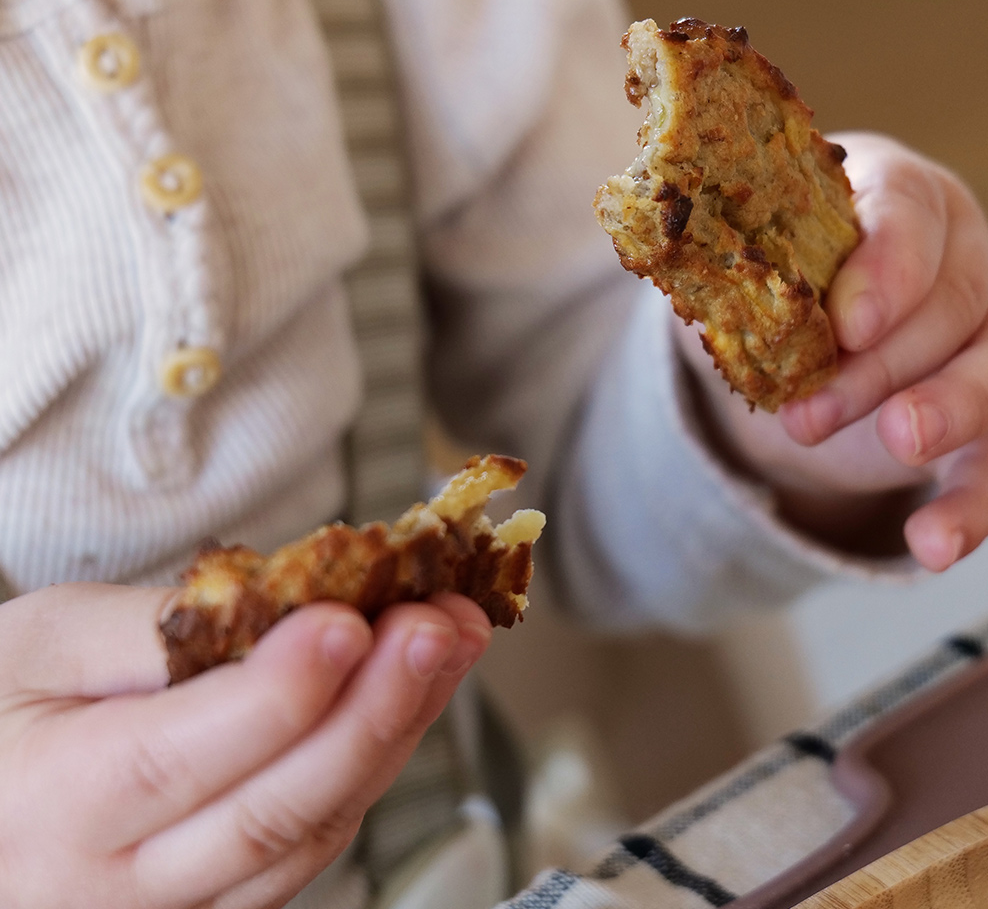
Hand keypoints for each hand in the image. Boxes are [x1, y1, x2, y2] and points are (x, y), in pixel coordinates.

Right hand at [0, 582, 490, 908]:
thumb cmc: (3, 709)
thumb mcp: (44, 641)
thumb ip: (151, 625)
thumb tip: (281, 600)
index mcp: (58, 805)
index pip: (179, 757)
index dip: (278, 692)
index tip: (350, 621)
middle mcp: (122, 884)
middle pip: (272, 810)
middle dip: (374, 709)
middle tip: (439, 625)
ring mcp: (182, 908)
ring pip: (310, 834)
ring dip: (396, 732)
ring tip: (452, 642)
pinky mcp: (225, 902)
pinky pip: (312, 847)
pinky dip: (372, 767)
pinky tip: (413, 696)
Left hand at [677, 132, 987, 570]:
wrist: (791, 347)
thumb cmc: (767, 283)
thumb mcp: (734, 266)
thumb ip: (721, 262)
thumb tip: (668, 259)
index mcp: (888, 194)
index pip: (906, 208)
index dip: (888, 264)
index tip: (852, 323)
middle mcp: (957, 254)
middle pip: (952, 298)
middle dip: (881, 362)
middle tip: (809, 414)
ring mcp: (986, 332)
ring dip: (949, 411)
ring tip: (899, 444)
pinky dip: (974, 505)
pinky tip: (934, 546)